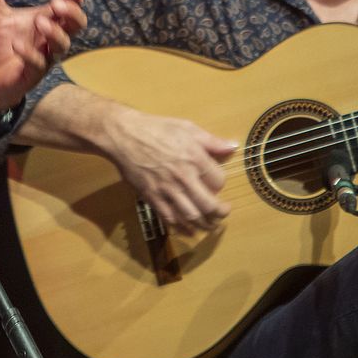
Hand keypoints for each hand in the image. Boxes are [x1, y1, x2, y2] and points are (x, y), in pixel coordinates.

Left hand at [0, 0, 86, 112]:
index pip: (72, 5)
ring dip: (55, 33)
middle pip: (77, 25)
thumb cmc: (4, 42)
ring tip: (40, 21)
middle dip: (71, 13)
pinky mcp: (34, 73)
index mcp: (50, 20)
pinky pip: (38, 64)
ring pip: (62, 45)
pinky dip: (29, 54)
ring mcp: (46, 56)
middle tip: (57, 3)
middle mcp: (53, 38)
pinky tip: (17, 44)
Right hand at [104, 112, 236, 234]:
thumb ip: (212, 141)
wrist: (124, 136)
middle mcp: (184, 177)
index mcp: (195, 158)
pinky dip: (182, 228)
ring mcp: (167, 190)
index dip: (221, 184)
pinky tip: (189, 230)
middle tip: (223, 212)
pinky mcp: (152, 198)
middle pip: (209, 205)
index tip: (217, 184)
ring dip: (205, 224)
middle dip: (220, 213)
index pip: (219, 181)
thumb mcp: (187, 127)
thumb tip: (233, 147)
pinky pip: (170, 219)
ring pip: (192, 216)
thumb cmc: (156, 128)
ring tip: (210, 224)